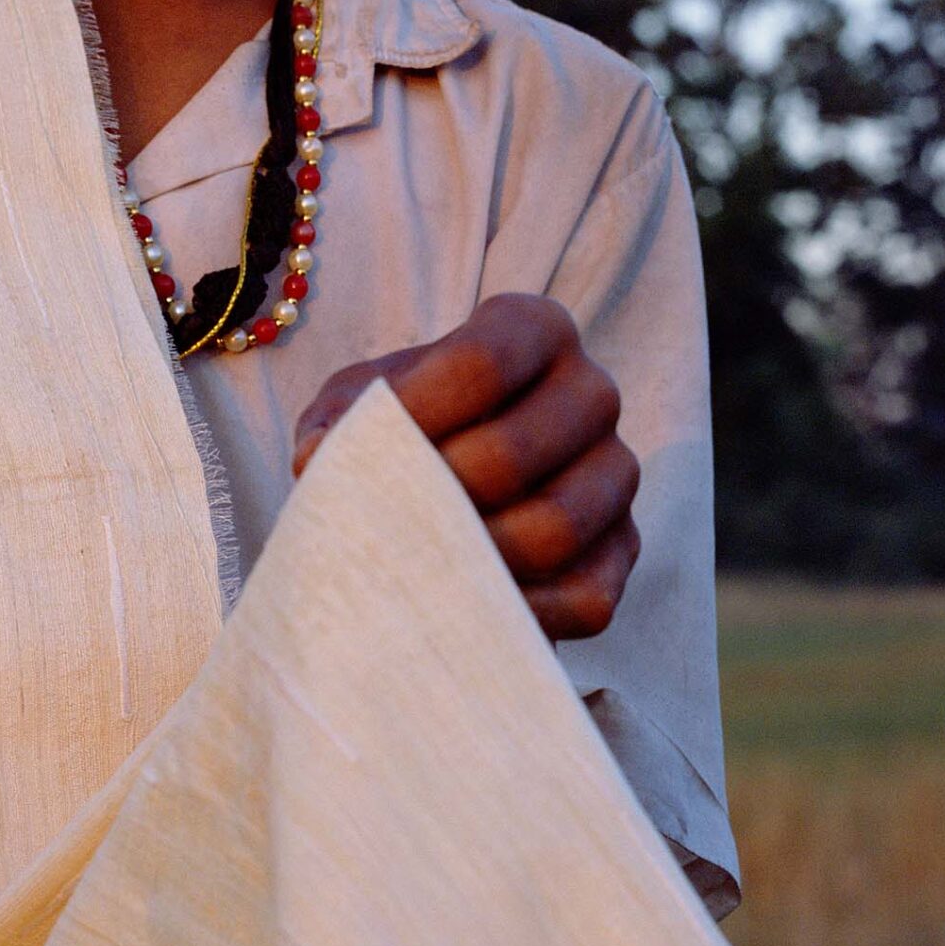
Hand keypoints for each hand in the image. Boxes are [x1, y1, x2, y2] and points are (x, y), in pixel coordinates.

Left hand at [293, 294, 639, 640]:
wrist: (448, 490)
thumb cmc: (400, 430)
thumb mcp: (357, 404)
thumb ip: (338, 421)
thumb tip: (320, 461)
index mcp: (535, 330)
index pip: (481, 362)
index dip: (409, 414)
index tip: (347, 453)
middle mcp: (593, 391)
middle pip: (511, 456)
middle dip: (427, 502)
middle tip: (375, 528)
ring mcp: (617, 474)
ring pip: (551, 531)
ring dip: (466, 563)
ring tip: (409, 571)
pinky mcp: (624, 550)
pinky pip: (585, 599)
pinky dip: (514, 615)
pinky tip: (460, 612)